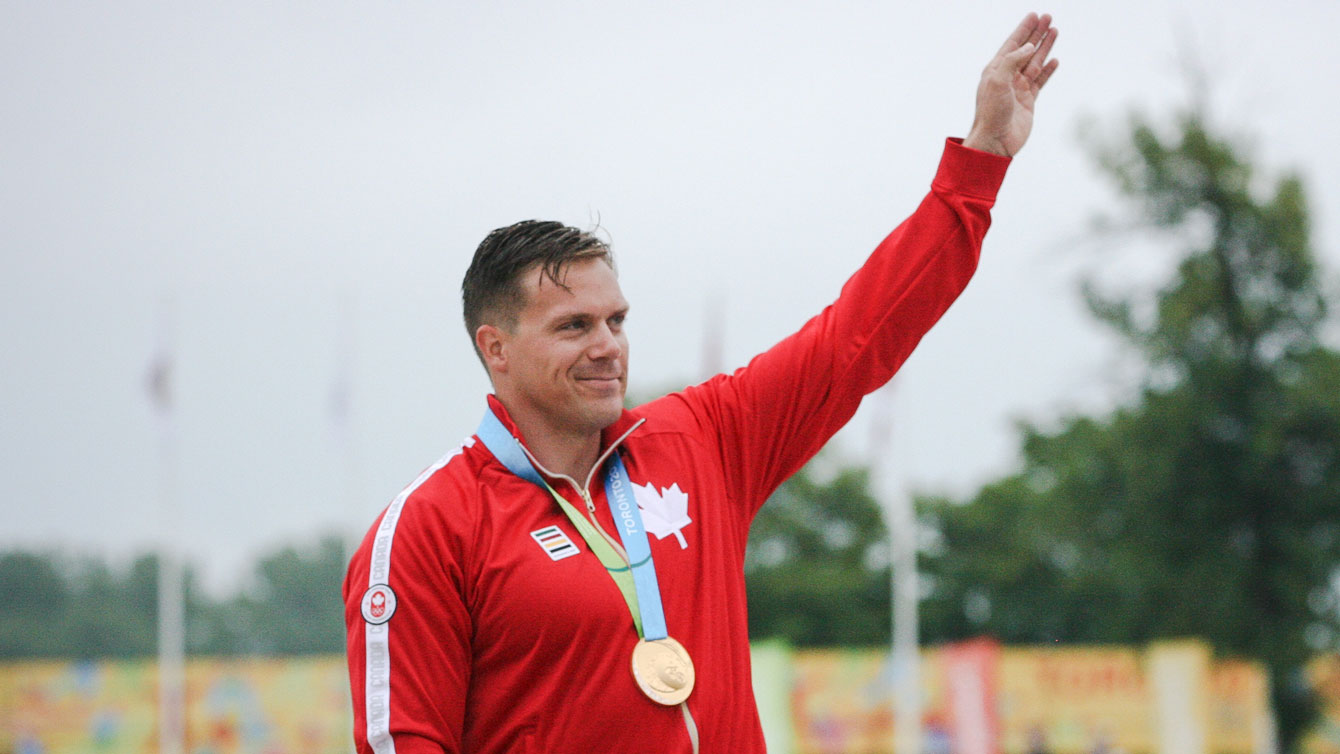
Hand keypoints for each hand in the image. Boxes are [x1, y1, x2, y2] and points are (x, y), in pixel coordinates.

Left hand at [963, 13, 1058, 156]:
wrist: (995, 142)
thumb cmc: (991, 113)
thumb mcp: (997, 81)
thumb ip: (1012, 61)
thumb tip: (1029, 47)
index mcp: (995, 70)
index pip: (1012, 44)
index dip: (1023, 29)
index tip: (1034, 15)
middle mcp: (1007, 77)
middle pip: (1025, 50)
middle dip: (1036, 33)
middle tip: (1048, 17)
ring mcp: (1018, 89)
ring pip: (1035, 63)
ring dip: (1044, 47)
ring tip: (1054, 31)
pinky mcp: (1028, 101)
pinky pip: (1040, 81)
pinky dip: (1048, 70)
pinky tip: (1054, 60)